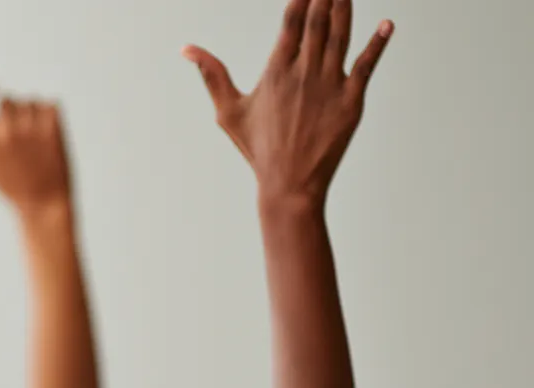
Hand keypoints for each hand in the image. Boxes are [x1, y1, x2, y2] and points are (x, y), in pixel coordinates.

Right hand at [0, 85, 72, 213]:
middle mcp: (2, 130)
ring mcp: (27, 126)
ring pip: (29, 101)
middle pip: (6, 98)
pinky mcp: (51, 125)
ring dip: (31, 114)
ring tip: (34, 143)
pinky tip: (48, 140)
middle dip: (12, 111)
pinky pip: (49, 104)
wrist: (43, 202)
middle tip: (20, 137)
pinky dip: (49, 117)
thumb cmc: (10, 182)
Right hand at [184, 0, 392, 207]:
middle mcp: (304, 74)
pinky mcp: (351, 101)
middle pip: (318, 21)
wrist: (289, 184)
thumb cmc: (257, 148)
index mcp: (276, 73)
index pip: (292, 22)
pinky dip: (378, 43)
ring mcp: (330, 86)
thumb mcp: (228, 111)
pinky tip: (386, 25)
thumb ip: (212, 75)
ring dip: (346, 8)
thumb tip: (186, 49)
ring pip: (342, 36)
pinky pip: (367, 65)